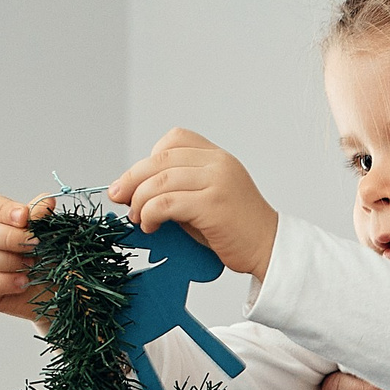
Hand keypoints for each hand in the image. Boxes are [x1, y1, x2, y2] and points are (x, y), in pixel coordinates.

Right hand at [0, 193, 54, 322]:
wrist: (69, 296)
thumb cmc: (60, 263)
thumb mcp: (56, 239)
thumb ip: (45, 220)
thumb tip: (46, 200)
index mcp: (1, 222)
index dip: (4, 211)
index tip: (24, 217)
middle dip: (9, 238)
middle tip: (36, 247)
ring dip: (5, 261)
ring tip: (31, 268)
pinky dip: (0, 282)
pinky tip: (22, 284)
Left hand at [108, 128, 280, 278]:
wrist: (269, 249)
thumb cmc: (236, 230)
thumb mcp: (208, 198)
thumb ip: (180, 188)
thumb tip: (135, 191)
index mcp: (218, 157)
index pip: (175, 140)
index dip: (149, 158)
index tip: (137, 181)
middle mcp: (219, 164)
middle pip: (161, 159)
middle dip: (132, 179)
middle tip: (120, 197)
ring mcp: (217, 182)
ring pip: (160, 181)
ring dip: (140, 201)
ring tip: (138, 218)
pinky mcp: (213, 205)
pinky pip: (167, 203)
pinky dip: (150, 215)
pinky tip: (151, 226)